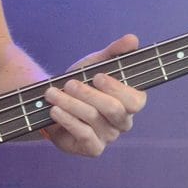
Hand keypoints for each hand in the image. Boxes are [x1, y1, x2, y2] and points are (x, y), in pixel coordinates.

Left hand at [43, 34, 145, 157]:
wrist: (53, 102)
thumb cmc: (81, 82)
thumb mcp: (96, 63)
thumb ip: (114, 52)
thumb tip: (133, 39)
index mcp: (131, 102)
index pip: (136, 100)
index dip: (117, 88)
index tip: (97, 76)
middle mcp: (123, 122)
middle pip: (114, 109)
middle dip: (88, 94)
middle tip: (69, 83)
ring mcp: (109, 137)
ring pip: (93, 119)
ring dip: (70, 103)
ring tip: (52, 93)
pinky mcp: (92, 148)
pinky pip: (83, 135)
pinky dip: (67, 120)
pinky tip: (55, 110)